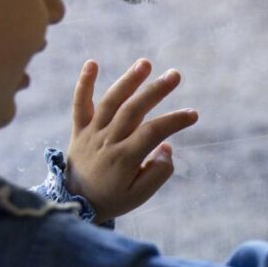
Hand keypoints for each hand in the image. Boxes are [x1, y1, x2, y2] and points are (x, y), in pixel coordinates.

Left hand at [66, 59, 198, 222]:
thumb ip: (158, 173)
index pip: (152, 133)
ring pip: (110, 102)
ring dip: (128, 81)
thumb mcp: (140, 195)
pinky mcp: (79, 129)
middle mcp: (107, 141)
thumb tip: (167, 147)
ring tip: (145, 63)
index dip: (174, 121)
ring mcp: (91, 133)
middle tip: (175, 75)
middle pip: (133, 110)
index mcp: (124, 158)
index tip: (193, 114)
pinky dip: (84, 83)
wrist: (74, 203)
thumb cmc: (113, 199)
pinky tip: (92, 63)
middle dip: (155, 91)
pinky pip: (80, 104)